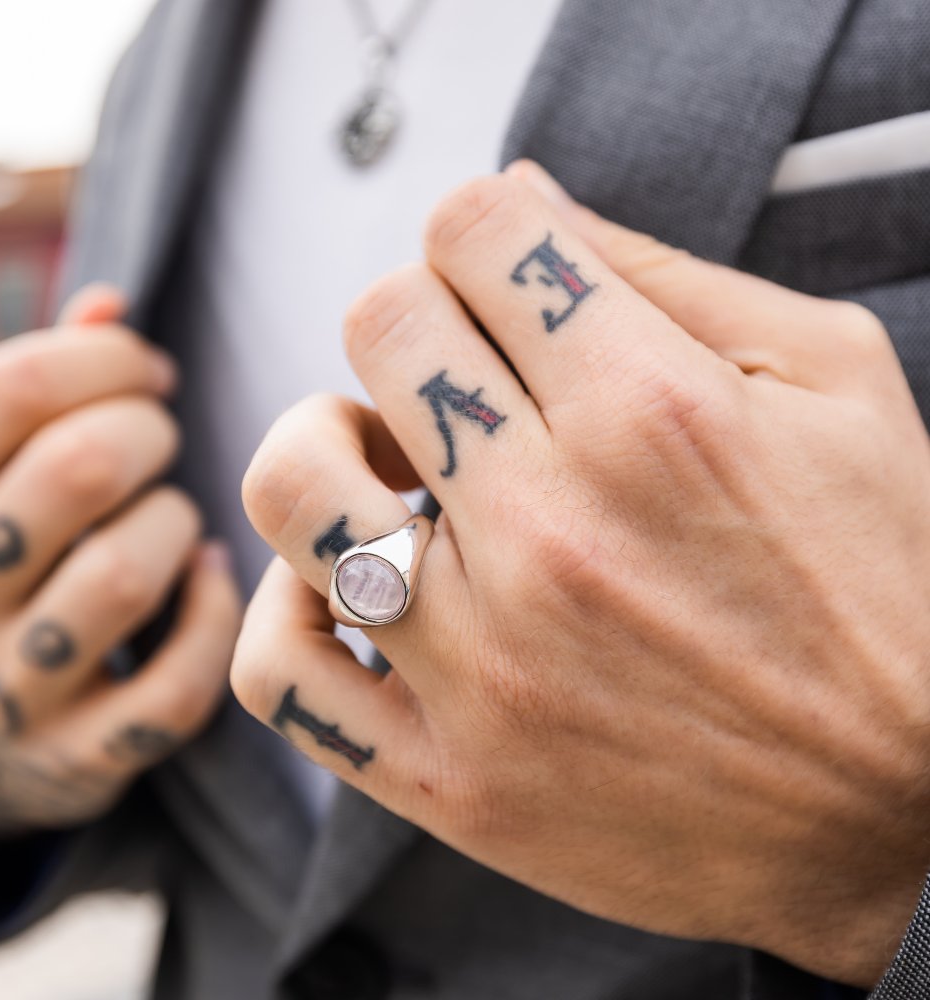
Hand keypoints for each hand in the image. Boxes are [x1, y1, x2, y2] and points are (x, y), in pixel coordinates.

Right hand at [0, 285, 240, 833]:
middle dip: (151, 431)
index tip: (148, 374)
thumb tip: (110, 305)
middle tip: (163, 439)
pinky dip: (213, 618)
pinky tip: (209, 581)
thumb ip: (36, 392)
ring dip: (178, 525)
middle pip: (82, 468)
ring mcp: (7, 688)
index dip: (107, 359)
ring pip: (128, 574)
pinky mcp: (78, 755)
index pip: (9, 388)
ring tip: (174, 521)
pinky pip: (178, 684)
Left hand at [233, 164, 929, 985]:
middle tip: (463, 375)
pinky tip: (340, 590)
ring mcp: (487, 665)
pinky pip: (279, 671)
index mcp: (651, 412)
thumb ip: (666, 273)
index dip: (479, 229)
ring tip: (387, 469)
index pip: (475, 230)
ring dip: (322, 445)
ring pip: (294, 483)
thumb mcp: (832, 385)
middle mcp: (552, 530)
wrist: (907, 818)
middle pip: (380, 328)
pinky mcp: (450, 778)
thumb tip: (523, 193)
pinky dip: (280, 611)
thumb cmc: (886, 593)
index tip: (501, 275)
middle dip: (416, 323)